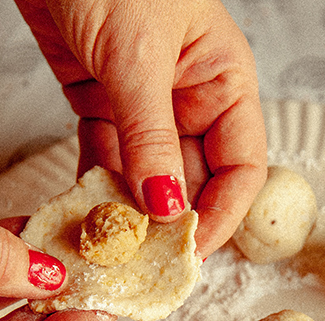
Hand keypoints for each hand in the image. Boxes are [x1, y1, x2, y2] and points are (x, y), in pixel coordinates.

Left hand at [16, 0, 267, 256]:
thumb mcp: (136, 55)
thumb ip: (152, 137)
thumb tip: (169, 209)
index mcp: (223, 80)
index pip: (241, 167)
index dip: (222, 214)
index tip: (191, 252)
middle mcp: (189, 98)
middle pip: (192, 179)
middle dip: (169, 222)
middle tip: (142, 261)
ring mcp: (143, 104)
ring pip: (144, 176)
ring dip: (126, 212)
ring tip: (106, 247)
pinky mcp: (99, 101)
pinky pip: (105, 158)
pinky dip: (94, 187)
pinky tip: (83, 215)